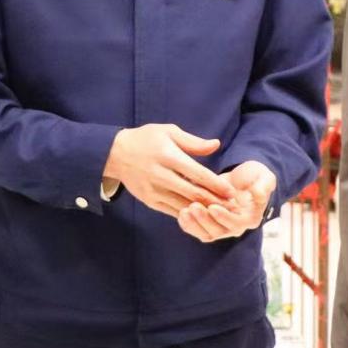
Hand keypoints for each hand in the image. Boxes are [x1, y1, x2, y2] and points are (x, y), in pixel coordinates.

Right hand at [103, 124, 235, 218]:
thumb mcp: (168, 132)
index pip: (197, 174)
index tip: (232, 191)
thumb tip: (216, 145)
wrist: (115, 154)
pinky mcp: (149, 201)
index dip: (216, 184)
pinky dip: (188, 214)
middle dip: (214, 201)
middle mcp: (161, 175)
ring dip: (203, 210)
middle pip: (192, 193)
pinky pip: (172, 211)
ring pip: (184, 205)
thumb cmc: (146, 139)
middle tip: (232, 206)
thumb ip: (193, 142)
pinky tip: (201, 215)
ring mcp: (154, 190)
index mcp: (168, 156)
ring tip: (221, 213)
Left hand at [178, 161, 276, 242]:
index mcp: (250, 218)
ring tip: (184, 211)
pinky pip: (197, 229)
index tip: (213, 207)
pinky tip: (180, 214)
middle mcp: (234, 227)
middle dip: (204, 220)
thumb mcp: (263, 177)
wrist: (241, 178)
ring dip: (194, 224)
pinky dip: (188, 224)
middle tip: (193, 207)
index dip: (224, 217)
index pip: (236, 223)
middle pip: (218, 231)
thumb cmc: (254, 177)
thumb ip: (263, 187)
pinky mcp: (208, 222)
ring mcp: (220, 226)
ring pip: (205, 233)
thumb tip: (258, 195)